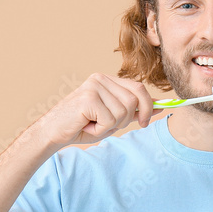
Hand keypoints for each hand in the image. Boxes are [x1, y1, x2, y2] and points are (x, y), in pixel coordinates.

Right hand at [36, 73, 162, 148]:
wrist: (53, 133)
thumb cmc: (82, 126)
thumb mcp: (112, 119)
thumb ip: (132, 111)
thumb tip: (159, 107)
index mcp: (107, 80)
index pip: (139, 88)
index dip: (148, 105)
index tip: (146, 121)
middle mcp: (101, 79)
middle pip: (135, 100)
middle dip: (127, 119)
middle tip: (108, 125)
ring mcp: (94, 86)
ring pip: (123, 112)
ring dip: (111, 126)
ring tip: (93, 124)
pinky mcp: (88, 98)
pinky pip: (110, 120)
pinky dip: (101, 130)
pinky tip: (87, 126)